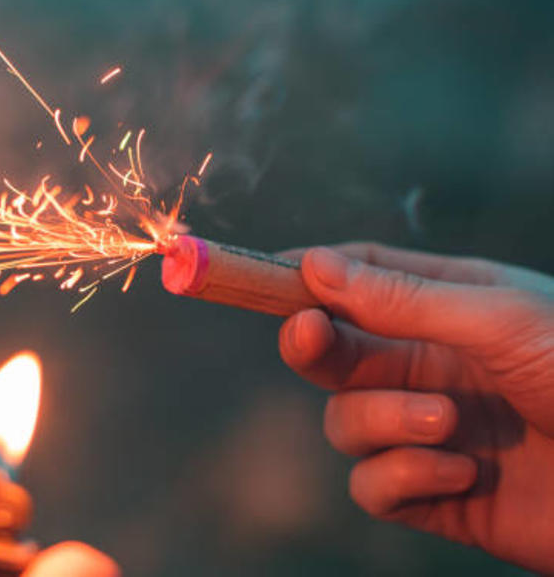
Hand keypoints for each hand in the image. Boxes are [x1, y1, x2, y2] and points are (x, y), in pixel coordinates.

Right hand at [278, 242, 553, 572]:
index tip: (260, 276)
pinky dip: (403, 477)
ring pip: (343, 420)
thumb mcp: (497, 318)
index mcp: (446, 305)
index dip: (305, 275)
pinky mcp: (429, 491)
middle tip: (309, 336)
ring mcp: (423, 428)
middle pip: (331, 349)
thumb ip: (401, 299)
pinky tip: (462, 473)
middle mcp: (426, 364)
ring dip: (384, 420)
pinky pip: (371, 483)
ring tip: (450, 425)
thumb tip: (313, 266)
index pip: (355, 277)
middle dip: (313, 343)